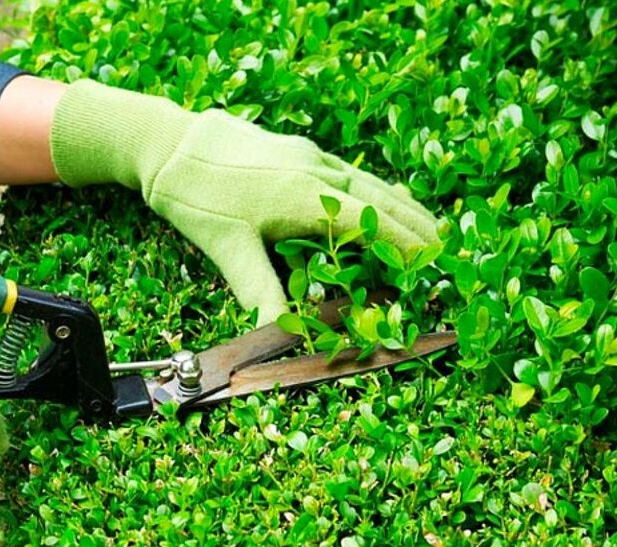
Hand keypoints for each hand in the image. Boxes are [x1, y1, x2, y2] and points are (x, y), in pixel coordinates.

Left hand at [51, 80, 438, 323]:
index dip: (404, 246)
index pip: (369, 224)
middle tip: (449, 251)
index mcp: (304, 197)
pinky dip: (376, 190)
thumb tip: (281, 335)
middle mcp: (316, 171)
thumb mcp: (226, 247)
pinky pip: (351, 172)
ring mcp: (309, 156)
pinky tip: (380, 198)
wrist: (167, 142)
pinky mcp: (299, 150)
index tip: (432, 265)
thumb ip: (259, 290)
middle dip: (417, 227)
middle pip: (381, 201)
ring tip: (430, 226)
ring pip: (370, 182)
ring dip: (402, 206)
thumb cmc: (194, 195)